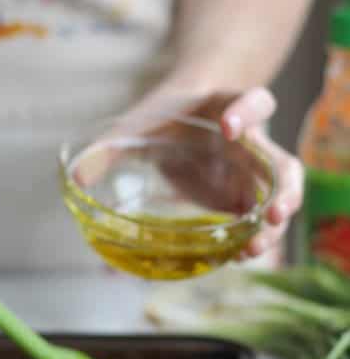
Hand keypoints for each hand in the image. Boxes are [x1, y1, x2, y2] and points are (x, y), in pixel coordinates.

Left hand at [76, 86, 301, 259]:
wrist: (183, 114)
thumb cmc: (164, 115)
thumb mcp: (137, 125)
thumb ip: (109, 147)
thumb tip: (76, 176)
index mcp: (230, 107)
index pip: (255, 101)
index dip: (247, 112)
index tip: (229, 127)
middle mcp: (251, 142)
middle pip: (282, 162)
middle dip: (283, 189)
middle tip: (274, 212)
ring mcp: (250, 172)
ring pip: (277, 198)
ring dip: (273, 225)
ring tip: (253, 248)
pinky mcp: (241, 197)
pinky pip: (255, 220)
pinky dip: (249, 238)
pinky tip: (236, 257)